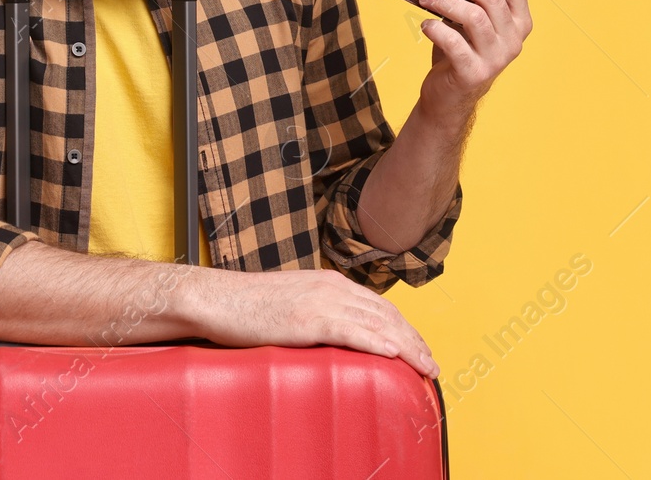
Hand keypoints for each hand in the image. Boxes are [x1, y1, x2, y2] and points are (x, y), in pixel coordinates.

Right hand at [187, 267, 438, 376]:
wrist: (217, 299)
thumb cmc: (249, 306)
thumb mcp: (294, 302)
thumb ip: (319, 311)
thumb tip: (338, 334)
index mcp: (330, 282)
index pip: (380, 307)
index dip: (406, 329)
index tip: (420, 349)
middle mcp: (331, 288)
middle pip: (387, 315)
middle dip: (414, 341)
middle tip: (432, 365)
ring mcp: (320, 302)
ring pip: (377, 323)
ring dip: (407, 346)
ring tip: (425, 366)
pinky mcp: (307, 319)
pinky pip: (351, 331)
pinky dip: (377, 342)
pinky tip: (394, 354)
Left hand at [416, 0, 532, 121]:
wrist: (450, 95)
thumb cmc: (460, 48)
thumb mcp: (472, 21)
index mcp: (520, 19)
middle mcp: (514, 38)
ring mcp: (497, 58)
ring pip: (473, 16)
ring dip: (443, 1)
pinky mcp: (474, 73)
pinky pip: (454, 42)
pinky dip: (435, 29)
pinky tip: (425, 25)